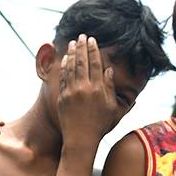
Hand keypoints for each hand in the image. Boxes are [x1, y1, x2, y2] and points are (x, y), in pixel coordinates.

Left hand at [57, 35, 122, 149]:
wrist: (81, 140)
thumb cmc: (100, 126)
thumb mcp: (112, 108)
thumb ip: (111, 88)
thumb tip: (109, 70)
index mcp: (98, 90)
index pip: (95, 64)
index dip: (93, 50)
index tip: (92, 40)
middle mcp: (84, 89)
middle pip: (82, 62)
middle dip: (82, 47)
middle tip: (81, 36)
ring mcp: (71, 93)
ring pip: (71, 67)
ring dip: (71, 53)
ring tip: (72, 43)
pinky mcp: (62, 97)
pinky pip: (63, 78)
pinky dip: (64, 67)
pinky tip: (65, 59)